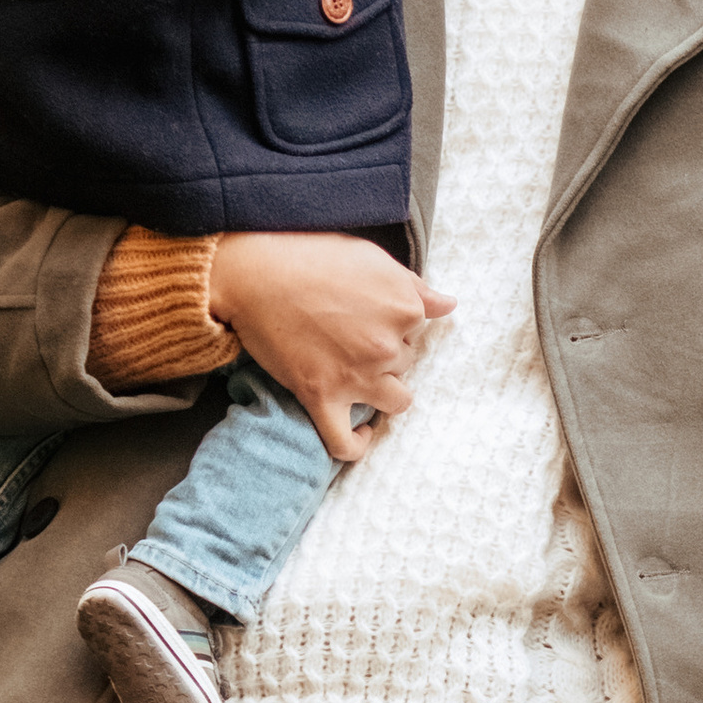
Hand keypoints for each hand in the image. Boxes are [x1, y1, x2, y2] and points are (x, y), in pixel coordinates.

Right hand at [207, 235, 452, 462]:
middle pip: (405, 365)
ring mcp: (356, 376)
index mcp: (405, 309)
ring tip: (360, 378)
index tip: (367, 316)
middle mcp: (387, 346)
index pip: (417, 331)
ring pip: (396, 402)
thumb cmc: (310, 256)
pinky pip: (345, 442)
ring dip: (383, 393)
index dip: (394, 325)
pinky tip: (361, 435)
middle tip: (351, 338)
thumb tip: (449, 305)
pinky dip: (355, 445)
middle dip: (386, 355)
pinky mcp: (321, 397)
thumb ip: (415, 287)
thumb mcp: (373, 259)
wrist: (253, 273)